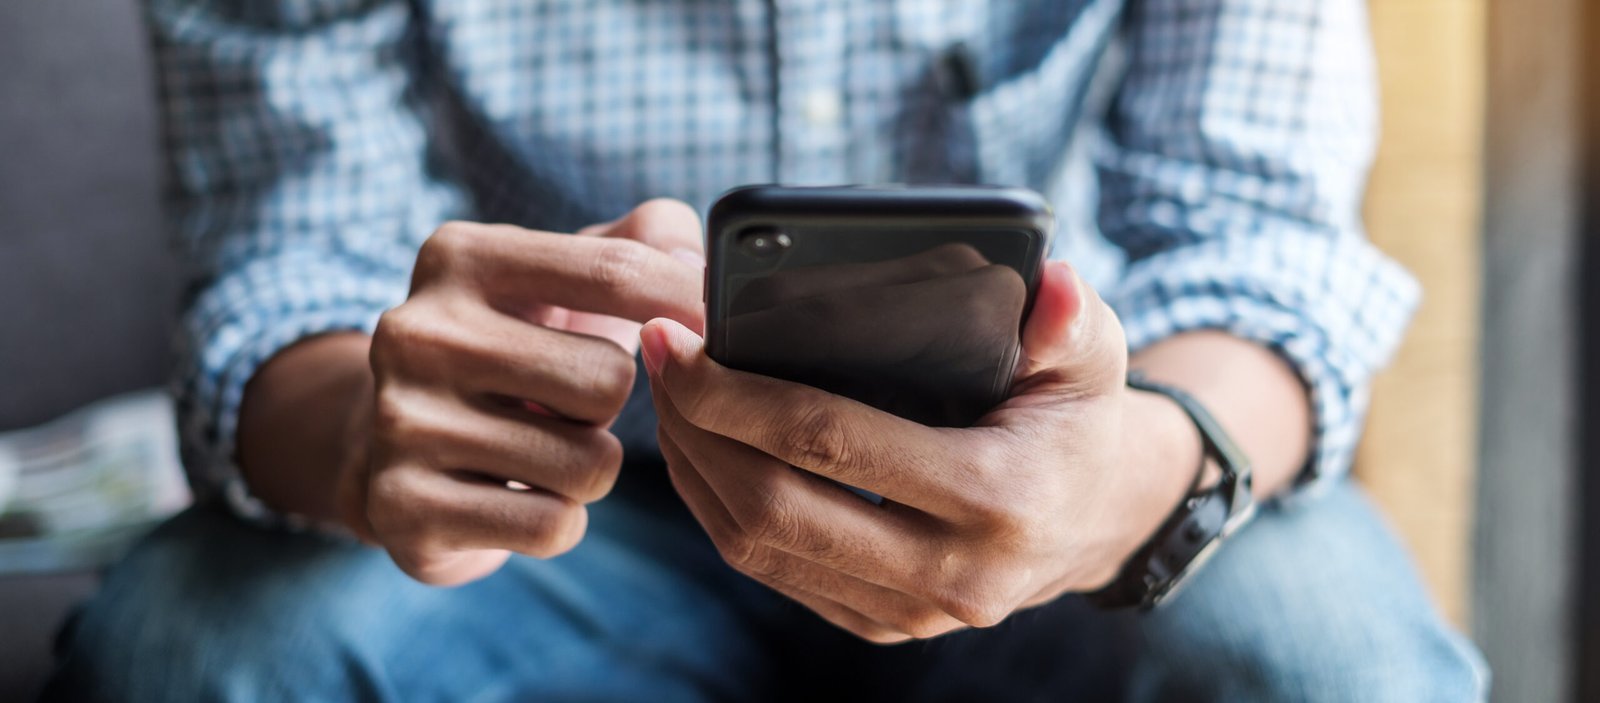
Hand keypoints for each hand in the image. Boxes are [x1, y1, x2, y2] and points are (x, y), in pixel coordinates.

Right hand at [348, 199, 704, 584]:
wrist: (388, 441)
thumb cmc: (515, 346)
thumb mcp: (561, 276)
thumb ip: (643, 239)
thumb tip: (695, 258)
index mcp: (461, 256)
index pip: (615, 271)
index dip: (687, 303)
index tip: (719, 327)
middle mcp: (417, 331)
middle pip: (608, 380)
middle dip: (612, 406)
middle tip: (568, 404)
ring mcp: (401, 421)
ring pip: (589, 464)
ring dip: (590, 468)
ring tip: (542, 448)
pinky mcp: (403, 507)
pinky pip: (552, 525)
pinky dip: (558, 520)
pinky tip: (519, 494)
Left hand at [643, 261, 1201, 641]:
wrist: (1096, 518)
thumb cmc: (1077, 418)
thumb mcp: (1092, 356)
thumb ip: (1071, 317)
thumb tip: (1048, 282)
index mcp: (996, 497)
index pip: (832, 443)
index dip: (738, 393)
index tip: (682, 339)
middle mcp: (951, 572)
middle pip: (774, 507)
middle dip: (697, 429)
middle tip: (659, 357)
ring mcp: (910, 612)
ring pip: (758, 550)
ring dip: (694, 470)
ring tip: (668, 395)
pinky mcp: (880, 624)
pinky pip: (773, 574)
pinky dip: (719, 510)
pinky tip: (701, 450)